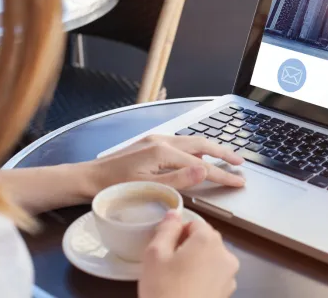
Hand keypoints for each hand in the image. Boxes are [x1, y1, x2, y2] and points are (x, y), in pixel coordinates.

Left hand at [86, 135, 245, 193]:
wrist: (88, 178)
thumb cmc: (114, 187)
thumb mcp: (148, 187)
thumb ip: (179, 179)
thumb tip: (205, 169)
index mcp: (163, 152)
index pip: (201, 164)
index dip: (222, 174)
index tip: (239, 180)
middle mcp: (162, 140)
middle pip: (201, 144)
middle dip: (222, 152)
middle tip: (240, 162)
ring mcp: (155, 140)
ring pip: (191, 142)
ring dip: (210, 149)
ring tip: (225, 158)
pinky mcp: (150, 143)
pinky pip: (180, 143)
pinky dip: (195, 149)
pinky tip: (197, 156)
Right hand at [138, 211, 238, 297]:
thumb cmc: (164, 290)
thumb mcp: (155, 254)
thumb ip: (166, 228)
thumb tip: (174, 214)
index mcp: (208, 239)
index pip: (194, 222)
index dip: (177, 233)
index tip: (165, 249)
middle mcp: (225, 253)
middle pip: (204, 240)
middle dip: (187, 247)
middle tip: (168, 265)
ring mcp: (229, 275)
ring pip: (210, 258)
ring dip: (196, 263)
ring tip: (176, 280)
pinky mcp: (227, 292)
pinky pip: (214, 276)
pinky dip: (202, 279)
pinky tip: (186, 290)